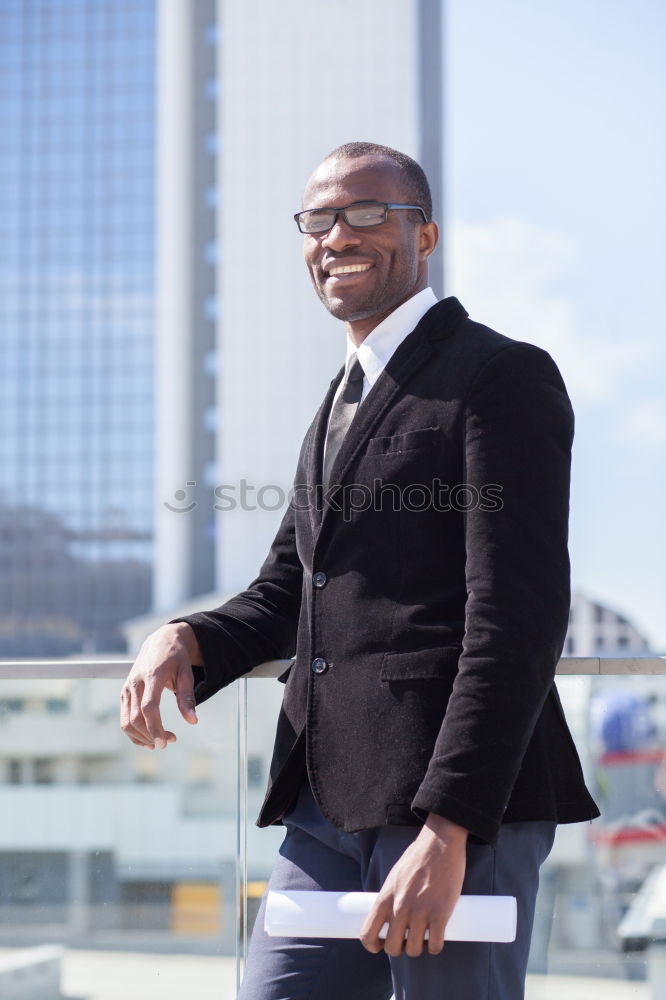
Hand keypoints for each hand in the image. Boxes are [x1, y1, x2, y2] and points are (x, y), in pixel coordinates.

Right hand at [120, 622, 201, 749]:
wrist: (160, 641)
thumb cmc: (176, 657)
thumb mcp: (186, 672)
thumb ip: (187, 697)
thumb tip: (193, 721)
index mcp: (153, 675)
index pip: (149, 707)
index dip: (155, 727)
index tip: (165, 742)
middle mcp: (136, 682)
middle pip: (136, 718)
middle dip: (151, 735)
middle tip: (170, 741)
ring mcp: (127, 688)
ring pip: (126, 721)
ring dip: (141, 737)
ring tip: (161, 741)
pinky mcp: (124, 693)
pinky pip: (124, 718)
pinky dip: (134, 732)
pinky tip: (148, 738)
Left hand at [360, 814, 467, 957]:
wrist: (439, 843)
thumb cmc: (417, 858)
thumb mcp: (394, 877)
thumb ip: (390, 898)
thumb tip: (389, 918)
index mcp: (385, 898)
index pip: (367, 934)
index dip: (374, 946)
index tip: (383, 944)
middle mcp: (399, 908)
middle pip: (393, 948)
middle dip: (401, 947)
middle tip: (409, 938)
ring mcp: (420, 912)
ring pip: (414, 950)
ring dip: (420, 947)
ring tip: (425, 935)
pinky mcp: (440, 914)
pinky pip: (435, 946)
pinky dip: (436, 946)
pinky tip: (437, 936)